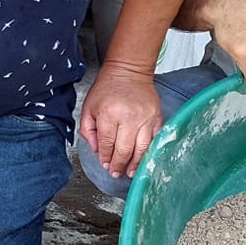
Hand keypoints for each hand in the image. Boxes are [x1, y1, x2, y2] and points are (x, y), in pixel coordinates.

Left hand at [78, 62, 162, 178]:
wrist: (129, 71)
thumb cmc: (107, 88)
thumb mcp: (89, 107)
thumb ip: (88, 130)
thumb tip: (97, 150)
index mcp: (108, 114)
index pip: (107, 144)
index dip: (106, 158)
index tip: (105, 164)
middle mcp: (128, 117)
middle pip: (124, 150)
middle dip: (119, 165)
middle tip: (116, 173)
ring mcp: (145, 118)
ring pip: (141, 149)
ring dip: (135, 164)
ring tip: (130, 172)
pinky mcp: (157, 118)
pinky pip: (155, 140)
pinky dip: (149, 152)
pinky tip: (145, 160)